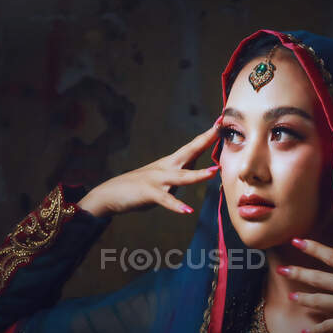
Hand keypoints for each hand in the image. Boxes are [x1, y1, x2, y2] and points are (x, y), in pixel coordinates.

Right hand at [78, 122, 220, 216]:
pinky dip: (176, 206)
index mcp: (170, 163)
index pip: (192, 147)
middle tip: (219, 128)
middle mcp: (165, 167)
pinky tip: (188, 211)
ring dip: (197, 175)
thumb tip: (194, 165)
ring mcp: (157, 180)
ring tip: (214, 172)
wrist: (111, 193)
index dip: (207, 136)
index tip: (221, 122)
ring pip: (180, 176)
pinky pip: (165, 200)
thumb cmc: (139, 187)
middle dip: (204, 141)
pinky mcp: (149, 193)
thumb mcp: (162, 177)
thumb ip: (178, 171)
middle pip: (188, 152)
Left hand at [277, 230, 332, 332]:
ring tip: (290, 298)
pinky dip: (316, 330)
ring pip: (319, 301)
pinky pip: (329, 327)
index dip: (312, 248)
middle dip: (298, 274)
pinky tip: (304, 332)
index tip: (296, 241)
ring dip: (303, 299)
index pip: (331, 256)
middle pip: (318, 278)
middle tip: (281, 271)